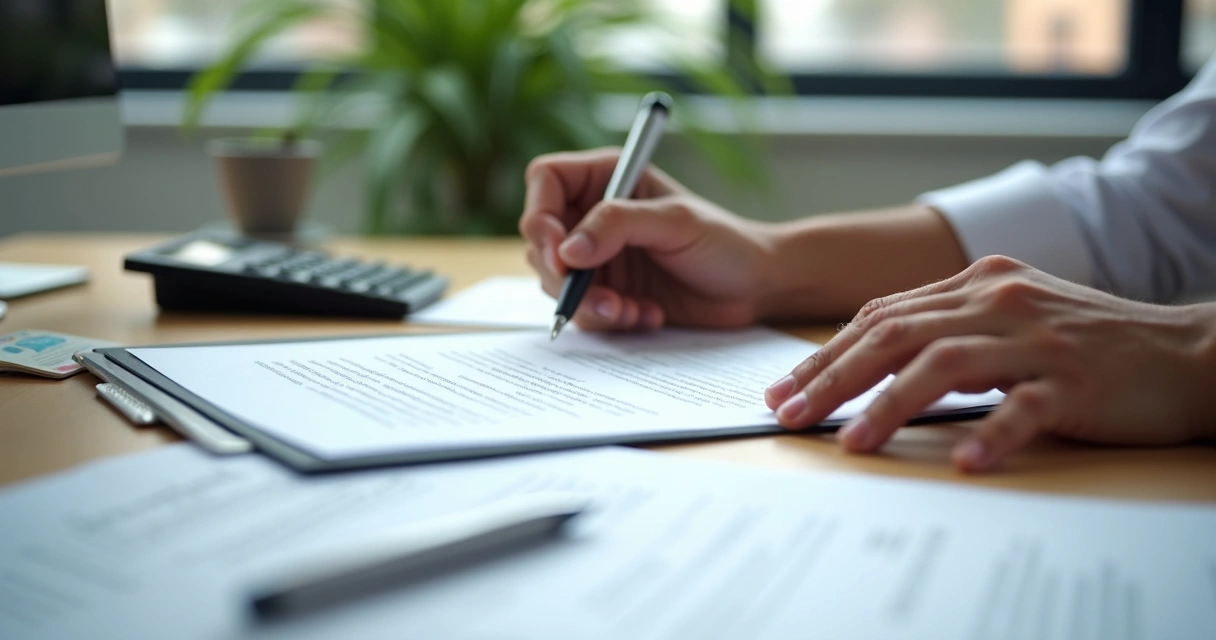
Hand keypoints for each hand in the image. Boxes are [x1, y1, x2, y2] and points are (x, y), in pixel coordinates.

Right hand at [519, 148, 777, 330]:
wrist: (754, 288)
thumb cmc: (724, 242)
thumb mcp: (675, 222)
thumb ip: (618, 225)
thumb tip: (566, 250)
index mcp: (606, 177)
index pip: (545, 180)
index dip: (541, 214)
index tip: (561, 251)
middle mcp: (592, 214)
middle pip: (541, 239)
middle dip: (564, 276)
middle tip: (602, 298)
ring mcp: (597, 257)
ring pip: (555, 281)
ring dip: (589, 304)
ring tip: (632, 310)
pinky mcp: (607, 292)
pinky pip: (582, 311)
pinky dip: (609, 320)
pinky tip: (646, 315)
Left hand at [764, 255, 1215, 471]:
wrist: (1184, 352)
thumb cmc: (1084, 342)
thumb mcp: (1006, 317)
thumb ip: (944, 326)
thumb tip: (868, 353)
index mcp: (975, 283)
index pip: (880, 316)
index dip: (825, 354)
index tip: (782, 389)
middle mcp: (999, 300)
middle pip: (896, 335)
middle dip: (833, 377)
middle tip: (789, 415)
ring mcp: (1037, 339)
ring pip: (944, 366)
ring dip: (889, 406)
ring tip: (852, 444)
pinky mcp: (1076, 380)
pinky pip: (1023, 409)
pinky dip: (989, 435)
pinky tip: (961, 463)